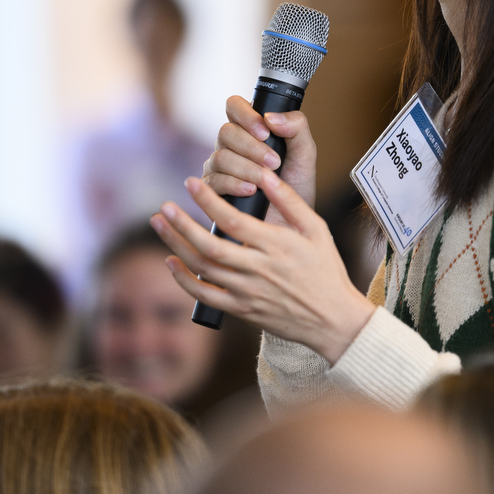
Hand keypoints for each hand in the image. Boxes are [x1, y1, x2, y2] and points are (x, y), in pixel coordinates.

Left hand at [152, 174, 375, 364]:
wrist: (333, 319)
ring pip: (203, 269)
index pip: (233, 221)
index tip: (190, 183)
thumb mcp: (316, 230)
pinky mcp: (242, 310)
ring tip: (159, 225)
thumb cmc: (327, 270)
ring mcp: (248, 293)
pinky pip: (206, 296)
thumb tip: (264, 174)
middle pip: (210, 246)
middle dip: (182, 224)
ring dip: (177, 245)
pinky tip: (171, 262)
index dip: (208, 201)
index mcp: (277, 246)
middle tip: (163, 207)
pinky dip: (184, 280)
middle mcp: (258, 270)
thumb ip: (289, 201)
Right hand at [202, 95, 317, 222]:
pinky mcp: (213, 189)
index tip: (265, 132)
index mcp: (249, 128)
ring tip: (267, 179)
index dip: (246, 115)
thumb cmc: (297, 183)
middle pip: (226, 132)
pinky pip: (214, 181)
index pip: (234, 105)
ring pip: (220, 157)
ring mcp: (218, 166)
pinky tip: (251, 190)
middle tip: (274, 162)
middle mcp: (230, 144)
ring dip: (247, 168)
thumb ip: (296, 127)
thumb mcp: (305, 152)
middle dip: (251, 147)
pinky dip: (234, 184)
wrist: (292, 219)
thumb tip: (271, 117)